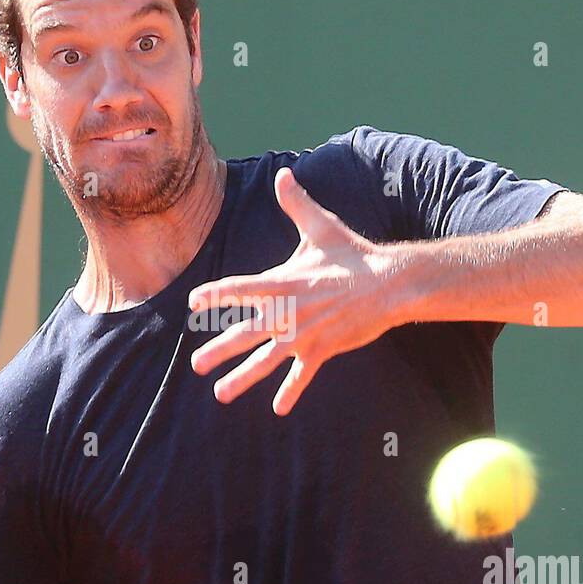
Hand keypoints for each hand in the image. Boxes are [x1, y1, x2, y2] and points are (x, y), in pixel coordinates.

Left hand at [188, 167, 400, 415]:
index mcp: (282, 281)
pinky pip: (301, 375)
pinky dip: (290, 392)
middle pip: (243, 334)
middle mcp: (287, 312)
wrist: (389, 284)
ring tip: (220, 393)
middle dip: (217, 350)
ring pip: (265, 361)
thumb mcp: (321, 227)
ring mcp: (303, 335)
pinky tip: (278, 409)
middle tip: (196, 365)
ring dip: (242, 379)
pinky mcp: (322, 350)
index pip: (237, 289)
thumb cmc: (353, 254)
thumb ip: (296, 204)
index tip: (193, 303)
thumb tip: (284, 174)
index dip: (213, 295)